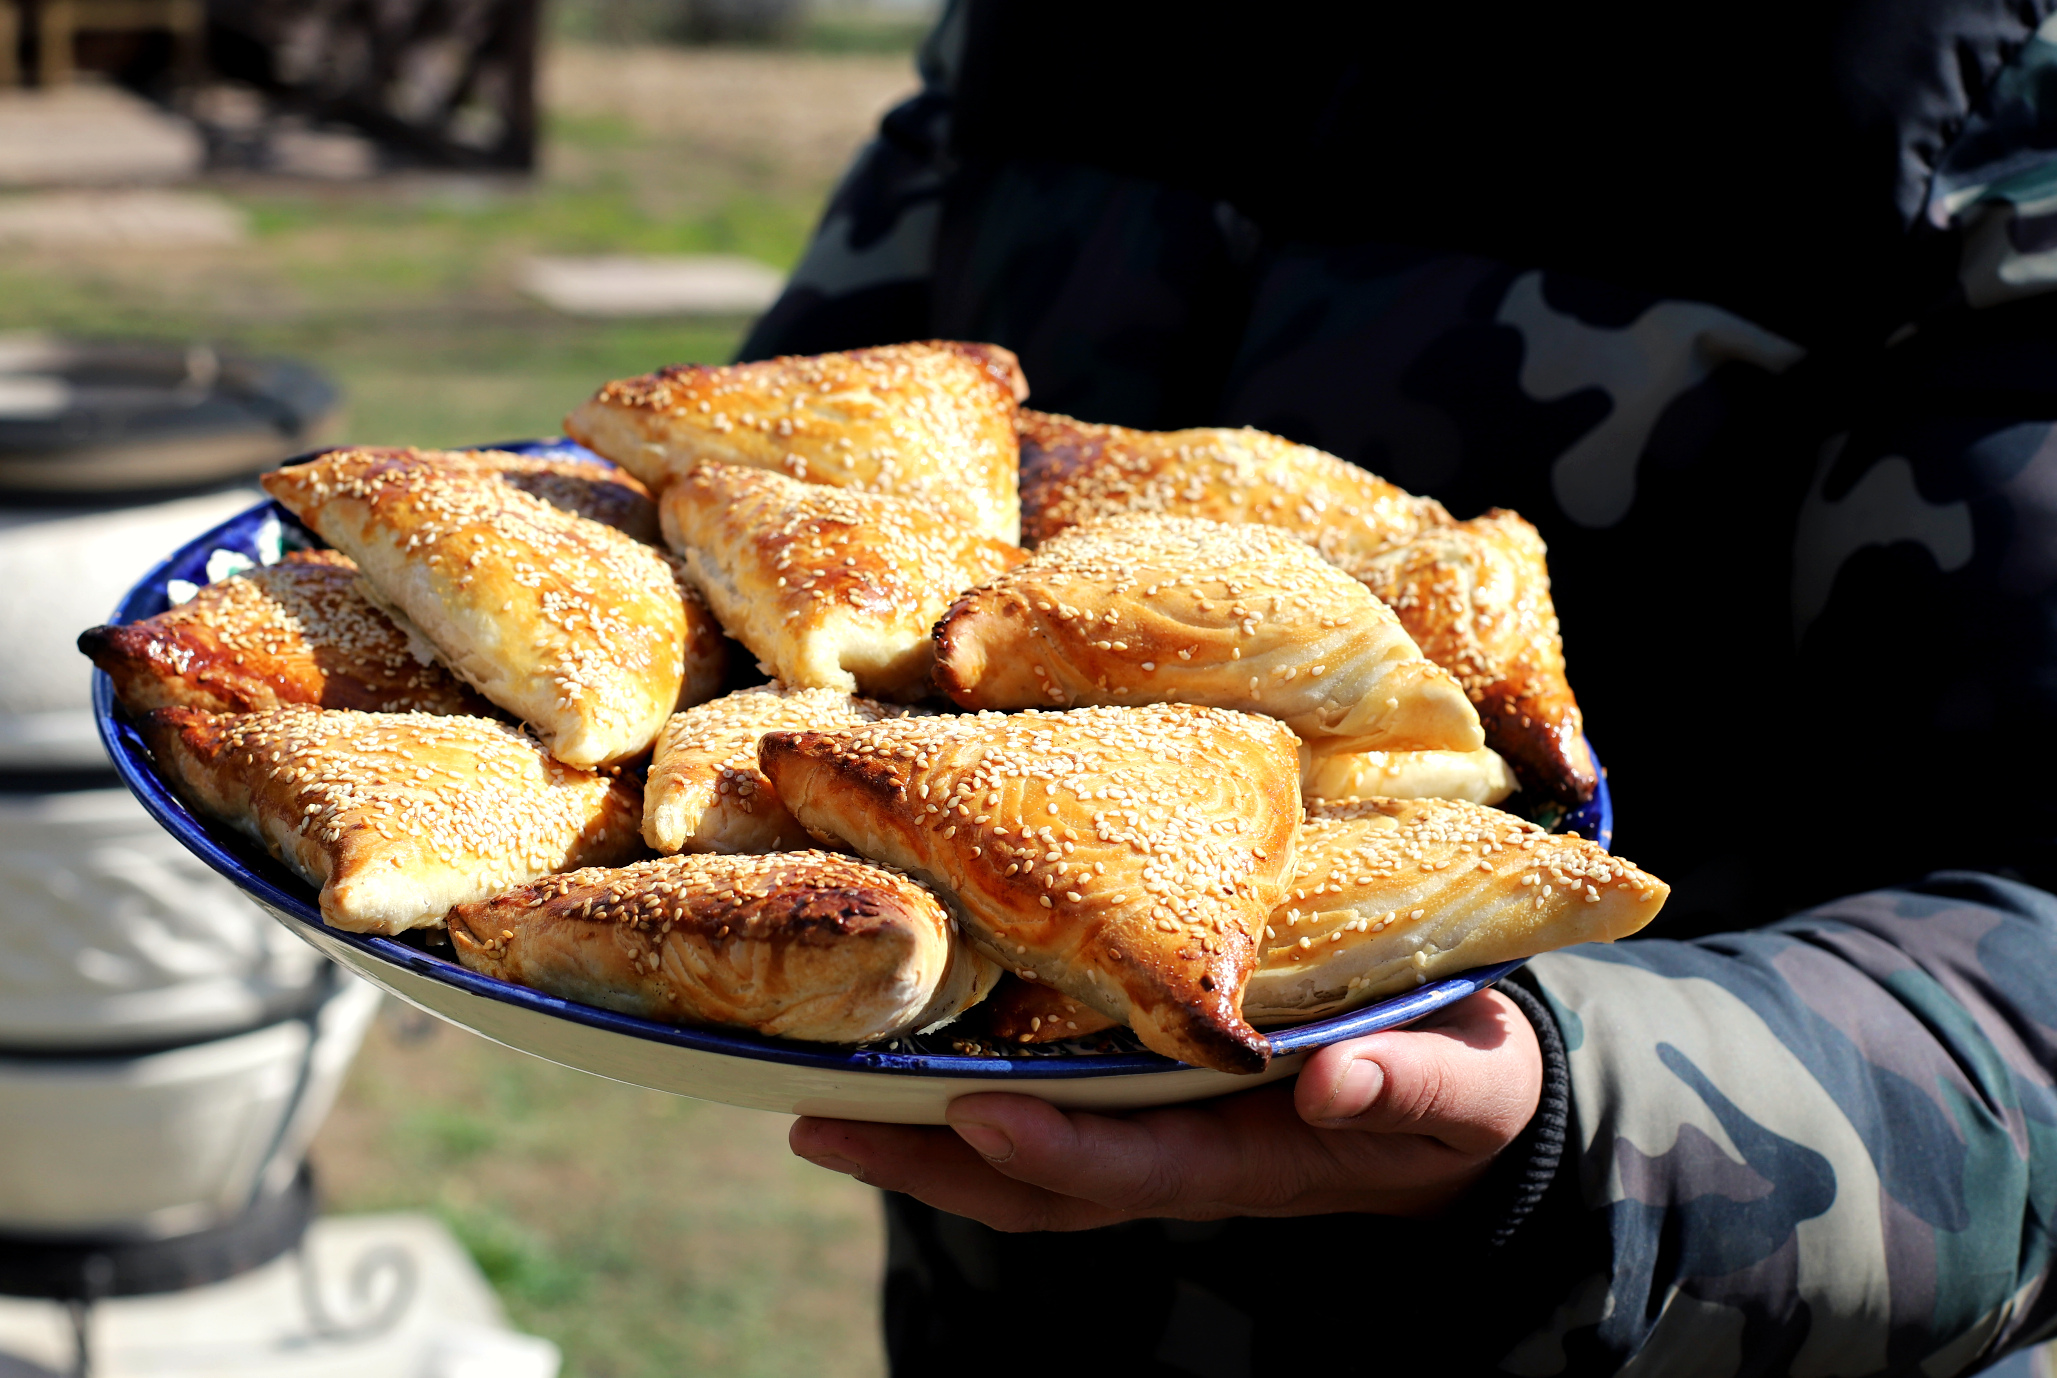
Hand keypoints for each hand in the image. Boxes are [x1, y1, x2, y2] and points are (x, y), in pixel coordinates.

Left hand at [790, 987, 1541, 1230]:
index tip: (970, 1117)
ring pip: (1014, 1152)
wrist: (1459, 1093)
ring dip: (913, 1136)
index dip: (1052, 1154)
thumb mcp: (1462, 1085)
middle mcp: (1178, 1153)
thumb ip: (1408, 1088)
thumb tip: (1338, 1083)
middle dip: (926, 1161)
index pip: (1134, 1167)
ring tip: (809, 1100)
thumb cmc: (1462, 1078)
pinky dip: (952, 1091)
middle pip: (1034, 1181)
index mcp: (1251, 1154)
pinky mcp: (1137, 1093)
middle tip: (815, 1120)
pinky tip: (884, 1052)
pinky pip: (1032, 1105)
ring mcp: (1149, 1132)